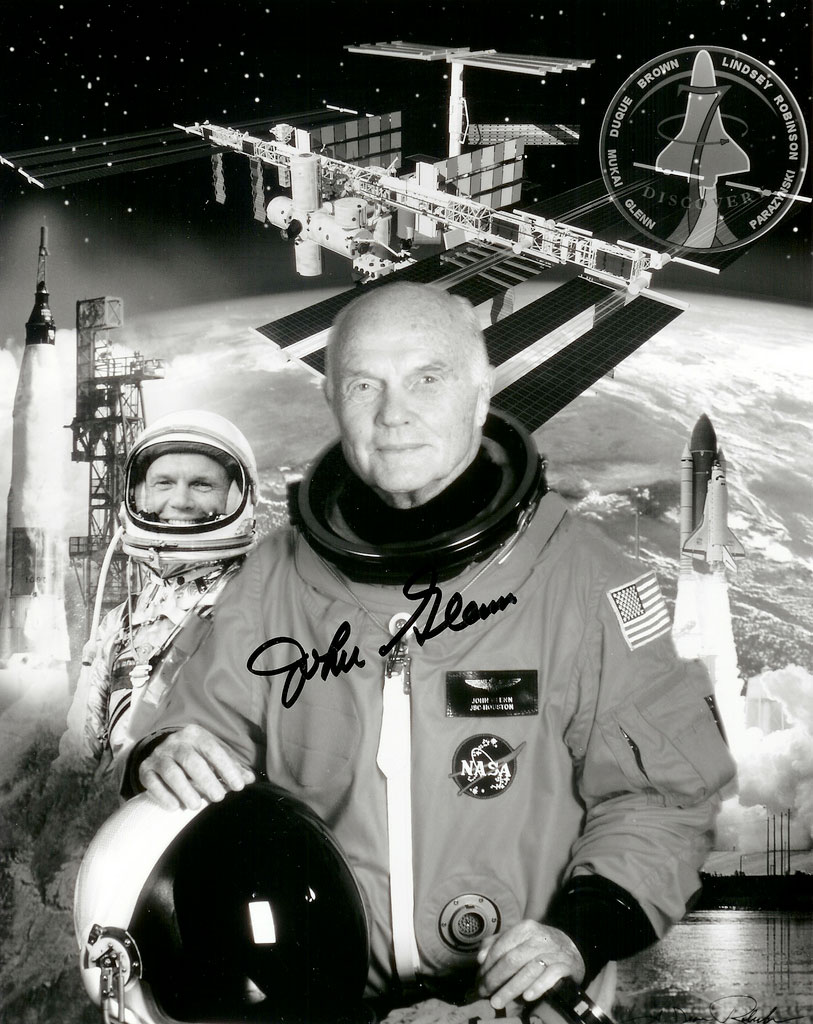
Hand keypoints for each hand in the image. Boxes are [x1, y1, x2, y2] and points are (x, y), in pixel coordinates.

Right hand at [138, 724, 254, 810]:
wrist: (161, 750)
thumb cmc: (196, 755)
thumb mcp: (213, 755)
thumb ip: (231, 767)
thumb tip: (250, 779)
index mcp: (196, 734)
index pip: (212, 749)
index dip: (226, 768)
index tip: (238, 786)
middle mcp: (176, 742)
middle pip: (191, 760)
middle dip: (206, 780)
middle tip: (219, 798)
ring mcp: (159, 755)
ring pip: (171, 771)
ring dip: (185, 790)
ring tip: (196, 806)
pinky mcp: (145, 769)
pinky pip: (151, 782)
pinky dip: (163, 795)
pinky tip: (175, 807)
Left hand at [476, 920, 584, 1010]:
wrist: (570, 950)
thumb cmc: (537, 946)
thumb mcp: (518, 940)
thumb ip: (496, 944)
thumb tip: (480, 958)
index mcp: (526, 928)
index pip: (501, 947)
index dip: (487, 966)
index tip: (479, 980)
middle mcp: (540, 937)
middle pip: (512, 960)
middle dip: (495, 979)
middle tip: (484, 993)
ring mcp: (554, 951)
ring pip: (529, 970)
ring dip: (511, 989)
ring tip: (497, 1001)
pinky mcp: (567, 965)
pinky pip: (551, 976)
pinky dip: (538, 986)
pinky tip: (526, 997)